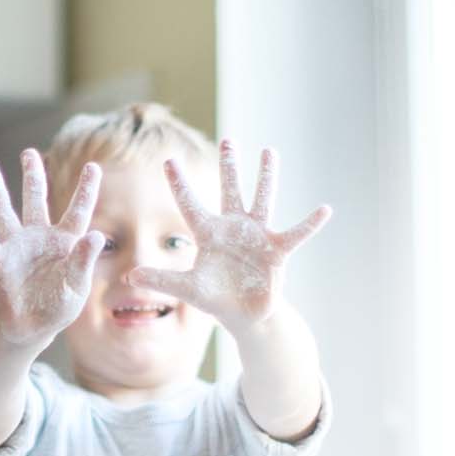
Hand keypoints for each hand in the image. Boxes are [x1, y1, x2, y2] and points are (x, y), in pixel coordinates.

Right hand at [0, 150, 105, 346]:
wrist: (30, 329)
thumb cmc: (58, 307)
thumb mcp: (77, 286)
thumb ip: (84, 261)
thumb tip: (96, 235)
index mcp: (65, 242)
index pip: (78, 211)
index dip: (85, 189)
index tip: (92, 166)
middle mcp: (39, 237)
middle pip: (35, 200)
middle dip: (32, 176)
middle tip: (28, 153)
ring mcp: (16, 247)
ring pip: (5, 212)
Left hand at [130, 140, 330, 330]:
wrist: (246, 316)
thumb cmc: (217, 299)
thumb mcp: (187, 288)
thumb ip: (162, 279)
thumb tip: (129, 277)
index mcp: (209, 234)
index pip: (190, 204)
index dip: (179, 184)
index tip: (168, 160)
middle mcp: (233, 228)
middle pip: (230, 190)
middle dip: (229, 165)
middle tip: (228, 139)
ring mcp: (257, 235)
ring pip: (262, 200)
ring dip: (266, 177)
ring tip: (270, 151)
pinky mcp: (277, 250)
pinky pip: (296, 233)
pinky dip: (311, 223)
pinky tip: (325, 209)